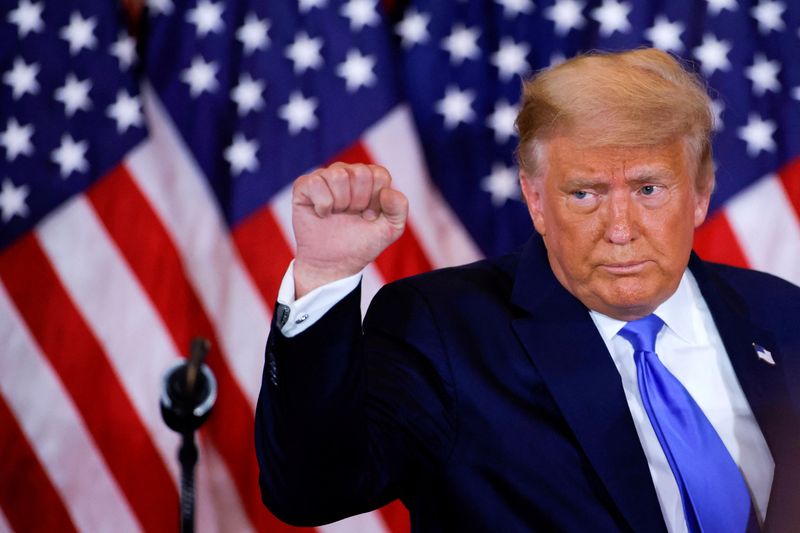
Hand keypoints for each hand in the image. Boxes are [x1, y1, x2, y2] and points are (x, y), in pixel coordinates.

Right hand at [291, 162, 407, 297]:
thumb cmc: (361, 243)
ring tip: (337, 215)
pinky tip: (322, 214)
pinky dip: (322, 205)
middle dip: (359, 201)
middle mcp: (347, 173)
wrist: (334, 263)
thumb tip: (387, 191)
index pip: (379, 175)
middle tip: (352, 216)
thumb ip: (399, 208)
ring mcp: (325, 177)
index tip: (369, 216)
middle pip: (360, 173)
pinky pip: (316, 183)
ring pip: (338, 175)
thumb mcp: (390, 229)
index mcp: (369, 178)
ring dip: (340, 203)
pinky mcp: (304, 186)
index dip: (376, 200)